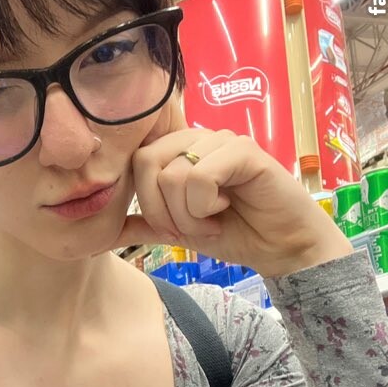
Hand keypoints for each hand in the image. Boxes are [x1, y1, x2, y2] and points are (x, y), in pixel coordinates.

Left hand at [112, 96, 353, 277]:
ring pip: (173, 174)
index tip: (171, 228)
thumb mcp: (179, 231)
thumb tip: (107, 230)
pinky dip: (205, 206)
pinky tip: (226, 210)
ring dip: (188, 214)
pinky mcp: (243, 150)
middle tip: (189, 228)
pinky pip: (200, 176)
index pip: (136, 161)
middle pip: (147, 163)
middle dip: (162, 210)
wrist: (280, 247)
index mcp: (179, 151)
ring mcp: (220, 140)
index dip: (146, 202)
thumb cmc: (235, 233)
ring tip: (212, 220)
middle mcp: (197, 138)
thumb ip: (146, 225)